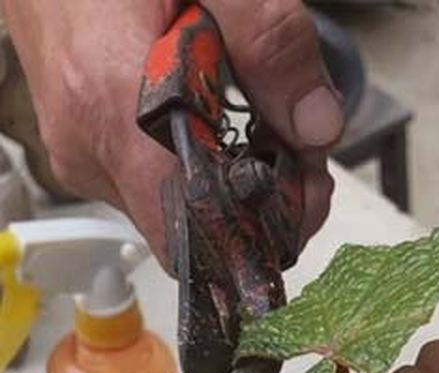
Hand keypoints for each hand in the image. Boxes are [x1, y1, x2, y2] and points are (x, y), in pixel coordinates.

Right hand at [0, 0, 338, 266]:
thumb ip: (271, 43)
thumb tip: (316, 127)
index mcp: (113, 105)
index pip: (194, 227)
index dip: (266, 224)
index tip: (309, 188)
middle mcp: (90, 145)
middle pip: (200, 223)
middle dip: (268, 195)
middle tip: (304, 146)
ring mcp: (86, 151)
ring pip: (186, 206)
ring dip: (241, 175)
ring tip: (266, 116)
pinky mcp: (90, 147)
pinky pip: (162, 181)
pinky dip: (208, 161)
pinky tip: (225, 113)